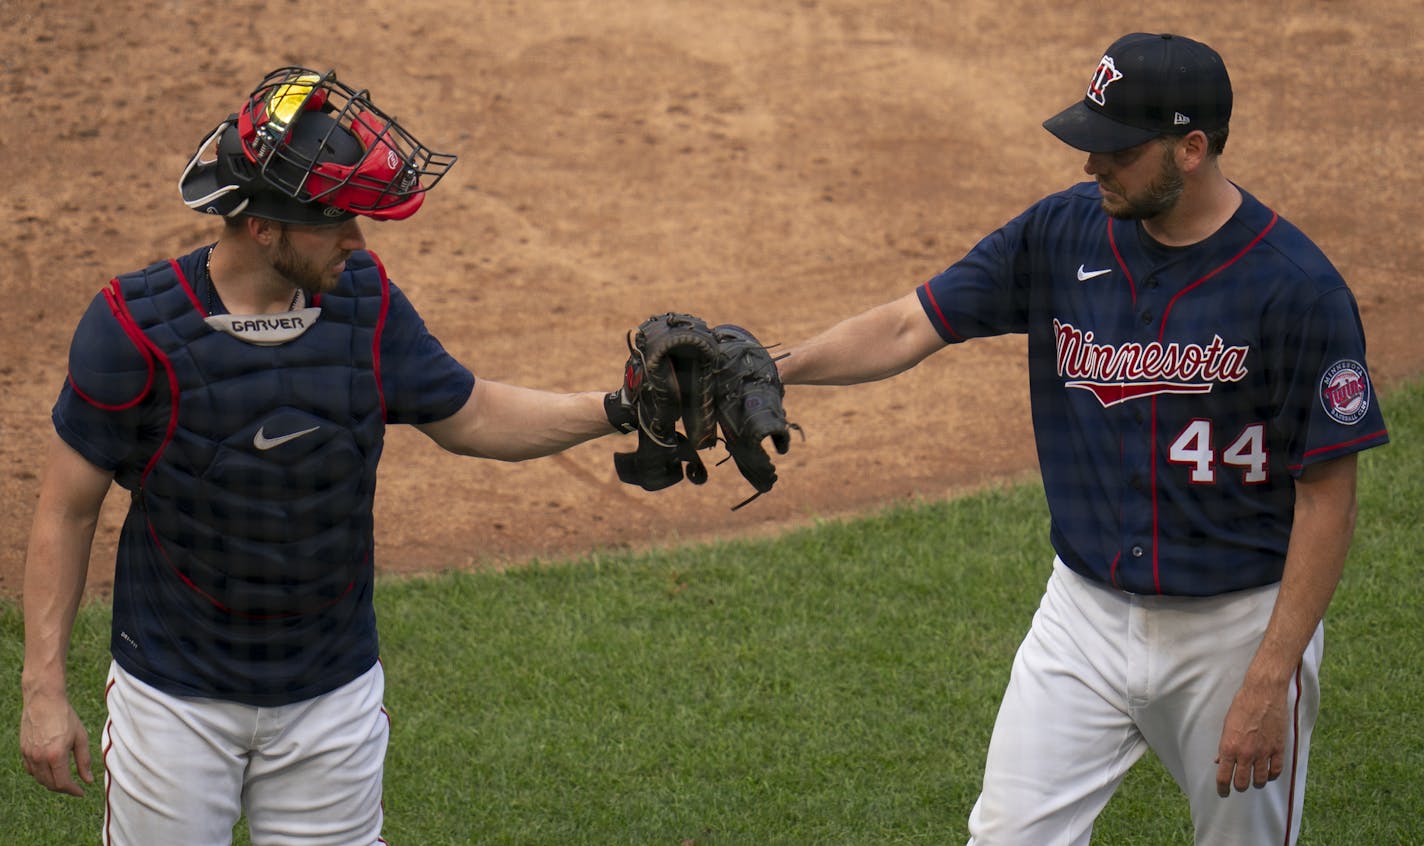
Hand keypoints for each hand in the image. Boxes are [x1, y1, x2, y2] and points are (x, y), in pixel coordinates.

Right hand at [20, 694, 92, 795]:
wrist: (43, 701)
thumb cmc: (65, 717)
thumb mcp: (80, 738)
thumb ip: (84, 761)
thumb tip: (88, 780)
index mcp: (56, 755)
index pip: (62, 783)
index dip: (73, 791)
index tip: (81, 792)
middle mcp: (39, 758)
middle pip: (50, 784)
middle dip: (63, 788)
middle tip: (74, 786)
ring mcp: (28, 755)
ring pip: (39, 778)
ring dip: (51, 782)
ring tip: (64, 779)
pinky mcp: (23, 750)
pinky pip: (30, 770)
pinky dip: (40, 774)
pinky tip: (50, 770)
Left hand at [1214, 679, 1287, 797]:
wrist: (1263, 694)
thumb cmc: (1242, 706)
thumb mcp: (1227, 726)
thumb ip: (1224, 746)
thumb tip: (1219, 761)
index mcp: (1229, 747)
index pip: (1223, 777)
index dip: (1222, 789)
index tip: (1223, 793)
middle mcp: (1245, 753)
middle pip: (1242, 783)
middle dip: (1239, 787)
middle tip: (1238, 786)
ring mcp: (1263, 752)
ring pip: (1260, 780)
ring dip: (1256, 783)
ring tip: (1254, 780)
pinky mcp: (1278, 749)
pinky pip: (1276, 771)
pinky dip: (1272, 776)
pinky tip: (1269, 774)